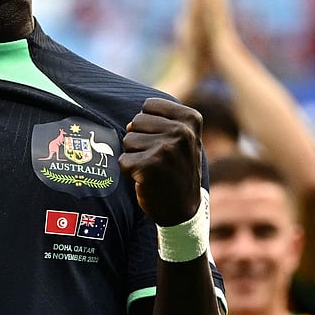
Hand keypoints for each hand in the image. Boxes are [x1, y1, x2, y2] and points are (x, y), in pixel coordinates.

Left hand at [119, 97, 201, 225]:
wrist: (183, 209)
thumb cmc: (177, 168)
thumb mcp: (182, 138)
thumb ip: (159, 121)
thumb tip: (130, 125)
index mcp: (191, 119)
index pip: (149, 106)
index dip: (150, 125)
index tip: (165, 142)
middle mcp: (181, 132)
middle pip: (137, 122)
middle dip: (141, 140)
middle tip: (158, 159)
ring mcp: (166, 149)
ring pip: (128, 140)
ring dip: (135, 156)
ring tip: (154, 169)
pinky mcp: (149, 167)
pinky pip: (123, 161)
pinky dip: (129, 172)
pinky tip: (146, 180)